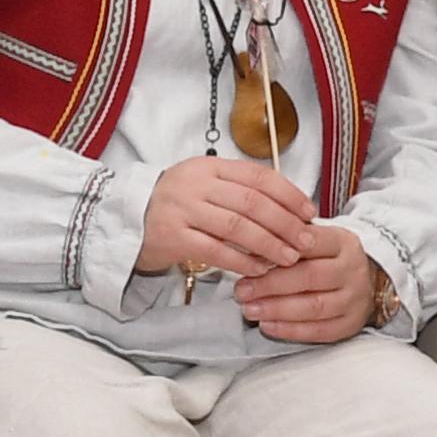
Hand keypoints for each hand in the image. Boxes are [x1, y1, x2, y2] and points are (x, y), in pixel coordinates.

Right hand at [138, 155, 316, 276]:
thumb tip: (290, 209)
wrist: (127, 219)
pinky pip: (215, 251)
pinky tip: (259, 270)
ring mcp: (182, 210)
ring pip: (236, 226)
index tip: (310, 212)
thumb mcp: (206, 185)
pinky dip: (242, 261)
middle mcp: (196, 184)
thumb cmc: (177, 205)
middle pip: (252, 202)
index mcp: (210, 167)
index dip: (289, 194)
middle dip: (285, 223)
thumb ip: (240, 191)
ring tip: (289, 258)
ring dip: (269, 244)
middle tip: (306, 241)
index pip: (258, 176)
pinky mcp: (171, 237)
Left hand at [235, 218, 380, 345]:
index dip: (277, 252)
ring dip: (277, 310)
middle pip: (310, 276)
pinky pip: (319, 331)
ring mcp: (354, 299)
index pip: (309, 243)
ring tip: (250, 310)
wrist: (369, 283)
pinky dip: (290, 330)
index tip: (249, 259)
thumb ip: (287, 241)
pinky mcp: (351, 324)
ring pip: (314, 306)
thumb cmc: (329, 260)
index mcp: (342, 242)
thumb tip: (248, 248)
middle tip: (242, 290)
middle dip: (271, 285)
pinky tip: (268, 326)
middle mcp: (352, 270)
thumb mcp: (315, 240)